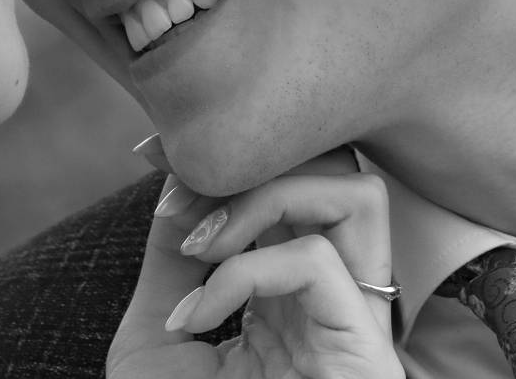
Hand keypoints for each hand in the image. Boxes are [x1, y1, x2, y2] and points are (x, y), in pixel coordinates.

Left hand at [109, 140, 402, 378]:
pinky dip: (248, 268)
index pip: (295, 187)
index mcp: (289, 295)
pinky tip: (202, 312)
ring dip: (271, 197)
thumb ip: (171, 266)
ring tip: (205, 243)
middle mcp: (330, 301)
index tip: (156, 160)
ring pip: (357, 197)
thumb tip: (175, 185)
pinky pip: (319, 264)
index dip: (230, 161)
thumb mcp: (158, 345)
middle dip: (261, 166)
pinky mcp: (360, 355)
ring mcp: (351, 326)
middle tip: (186, 205)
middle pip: (340, 174)